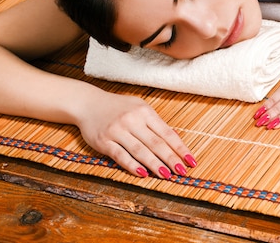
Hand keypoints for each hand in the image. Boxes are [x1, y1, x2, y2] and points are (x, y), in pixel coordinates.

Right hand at [75, 93, 195, 178]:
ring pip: (140, 150)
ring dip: (155, 164)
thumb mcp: (139, 107)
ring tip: (167, 175)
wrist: (88, 103)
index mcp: (145, 112)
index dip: (180, 148)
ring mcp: (117, 131)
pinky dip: (132, 165)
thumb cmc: (118, 107)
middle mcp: (132, 120)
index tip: (191, 160)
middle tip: (182, 171)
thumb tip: (175, 137)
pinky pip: (120, 155)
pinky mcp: (103, 141)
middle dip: (171, 159)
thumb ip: (155, 123)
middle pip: (156, 143)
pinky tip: (143, 173)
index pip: (167, 133)